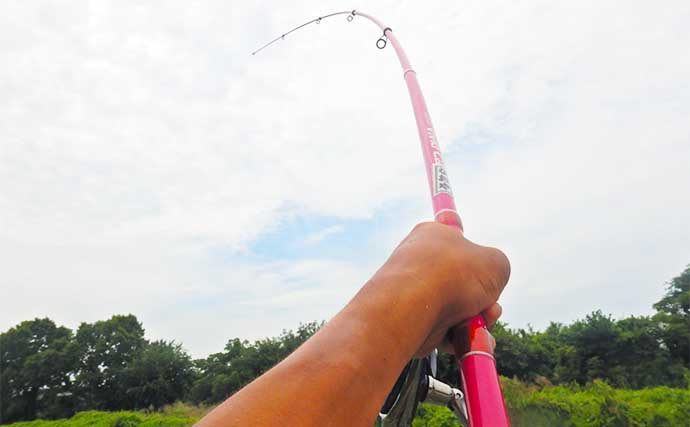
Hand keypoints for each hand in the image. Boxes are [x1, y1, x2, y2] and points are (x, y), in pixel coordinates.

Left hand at [368, 222, 509, 356]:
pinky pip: (445, 330)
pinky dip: (460, 337)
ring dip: (476, 320)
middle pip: (465, 282)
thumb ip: (499, 268)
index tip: (478, 266)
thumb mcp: (496, 262)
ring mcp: (415, 292)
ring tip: (480, 323)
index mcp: (434, 235)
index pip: (457, 240)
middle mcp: (421, 262)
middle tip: (491, 307)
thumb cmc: (454, 274)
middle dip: (484, 299)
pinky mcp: (413, 320)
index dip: (475, 255)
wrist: (413, 306)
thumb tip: (490, 285)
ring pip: (458, 309)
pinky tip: (469, 339)